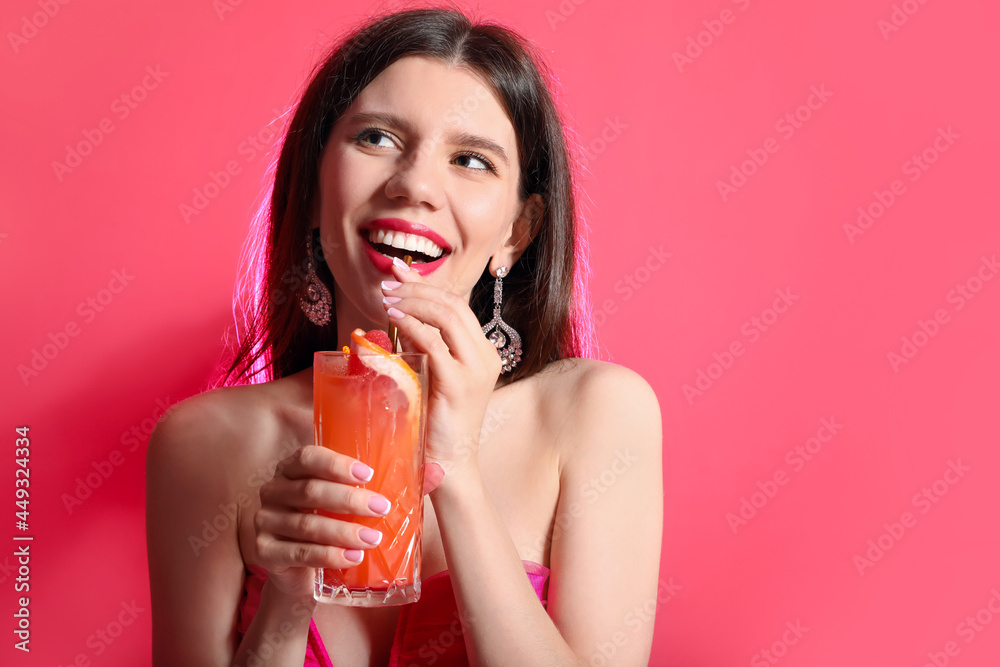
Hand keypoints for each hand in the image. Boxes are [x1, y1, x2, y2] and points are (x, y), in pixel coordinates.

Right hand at [252, 445, 392, 598]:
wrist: (305, 571)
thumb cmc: (335, 524)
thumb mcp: (357, 502)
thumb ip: (394, 484)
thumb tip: (438, 471)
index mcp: (293, 468)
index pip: (308, 456)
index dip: (336, 464)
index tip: (368, 474)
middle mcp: (274, 490)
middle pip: (310, 491)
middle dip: (349, 500)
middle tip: (381, 508)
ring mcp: (265, 521)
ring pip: (307, 525)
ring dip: (343, 532)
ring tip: (373, 539)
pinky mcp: (265, 552)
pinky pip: (298, 553)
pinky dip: (328, 556)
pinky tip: (352, 558)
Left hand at [381, 258, 502, 491]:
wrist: (450, 465)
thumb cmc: (435, 422)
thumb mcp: (428, 373)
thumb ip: (419, 345)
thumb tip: (394, 315)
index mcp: (481, 351)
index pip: (455, 304)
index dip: (426, 283)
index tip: (398, 269)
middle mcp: (484, 355)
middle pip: (453, 303)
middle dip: (417, 287)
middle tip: (387, 284)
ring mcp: (475, 369)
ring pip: (447, 316)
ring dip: (413, 301)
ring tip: (387, 298)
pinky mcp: (459, 384)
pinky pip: (434, 343)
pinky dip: (412, 326)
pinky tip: (394, 320)